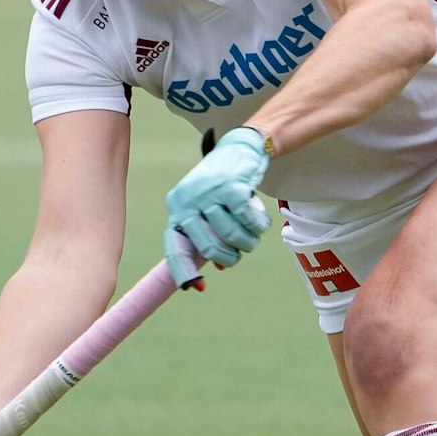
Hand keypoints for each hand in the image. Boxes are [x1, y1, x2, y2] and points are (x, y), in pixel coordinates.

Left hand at [165, 127, 270, 284]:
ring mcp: (208, 193)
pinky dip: (259, 226)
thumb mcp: (211, 210)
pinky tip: (262, 221)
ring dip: (249, 240)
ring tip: (254, 232)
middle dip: (231, 256)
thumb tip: (219, 267)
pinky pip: (248, 221)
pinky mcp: (231, 187)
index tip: (198, 287)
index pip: (174, 246)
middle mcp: (187, 200)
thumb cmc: (224, 185)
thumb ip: (211, 237)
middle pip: (208, 247)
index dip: (185, 270)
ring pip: (232, 236)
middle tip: (242, 251)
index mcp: (177, 208)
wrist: (241, 147)